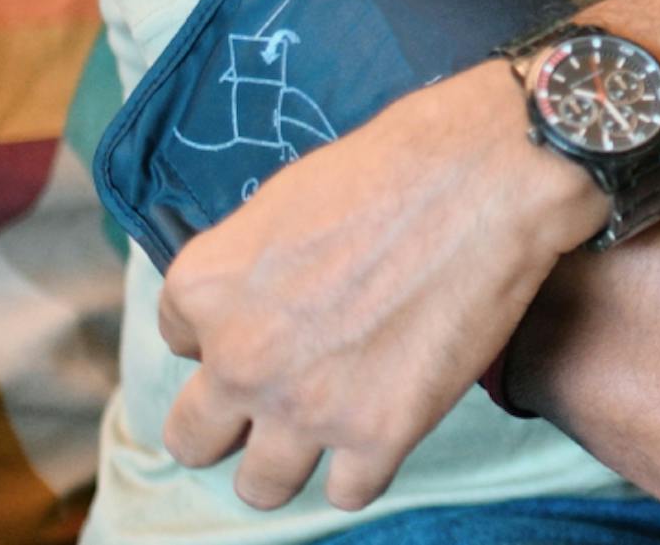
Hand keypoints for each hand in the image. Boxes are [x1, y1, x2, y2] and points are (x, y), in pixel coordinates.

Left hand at [155, 63, 604, 510]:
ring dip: (284, 463)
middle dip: (227, 424)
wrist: (481, 180)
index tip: (267, 322)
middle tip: (271, 398)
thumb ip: (247, 268)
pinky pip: (346, 492)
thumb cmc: (388, 168)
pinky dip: (362, 469)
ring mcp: (306, 405)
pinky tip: (379, 432)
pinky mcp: (378, 434)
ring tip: (319, 432)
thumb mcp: (281, 202)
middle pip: (193, 439)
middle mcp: (240, 357)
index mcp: (204, 287)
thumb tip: (253, 301)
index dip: (223, 335)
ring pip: (259, 488)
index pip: (177, 343)